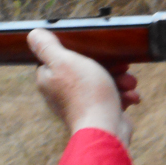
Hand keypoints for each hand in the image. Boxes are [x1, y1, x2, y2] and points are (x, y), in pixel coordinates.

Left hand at [27, 29, 140, 146]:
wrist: (105, 130)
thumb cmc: (85, 94)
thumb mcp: (64, 61)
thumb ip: (47, 47)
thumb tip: (33, 34)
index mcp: (49, 80)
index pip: (59, 58)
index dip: (78, 51)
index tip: (95, 50)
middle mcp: (61, 93)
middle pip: (85, 70)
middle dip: (108, 66)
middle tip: (122, 66)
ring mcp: (80, 105)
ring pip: (102, 84)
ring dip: (120, 81)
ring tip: (129, 83)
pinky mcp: (97, 114)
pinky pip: (111, 99)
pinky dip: (123, 96)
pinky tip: (131, 97)